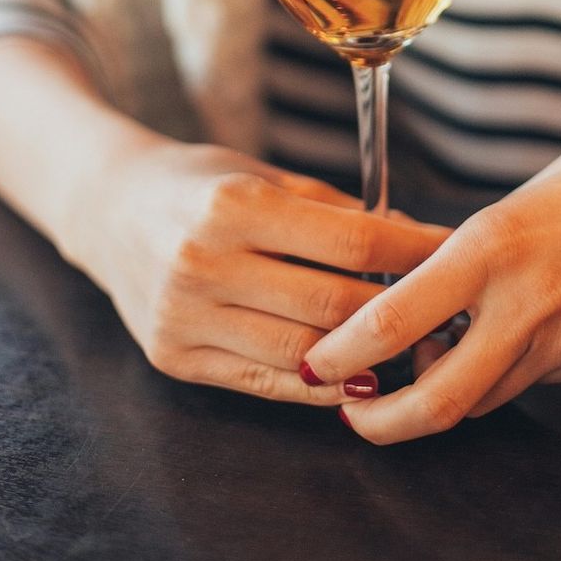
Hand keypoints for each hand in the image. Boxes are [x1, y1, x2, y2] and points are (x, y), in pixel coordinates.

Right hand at [62, 138, 449, 405]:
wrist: (108, 210)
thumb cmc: (199, 184)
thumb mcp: (263, 176)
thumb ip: (335, 211)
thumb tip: (413, 236)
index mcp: (234, 205)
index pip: (353, 239)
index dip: (414, 250)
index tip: (452, 252)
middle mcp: (204, 263)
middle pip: (334, 304)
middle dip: (401, 310)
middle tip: (443, 309)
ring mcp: (184, 317)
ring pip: (304, 353)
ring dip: (366, 356)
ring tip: (408, 346)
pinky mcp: (173, 358)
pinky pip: (263, 383)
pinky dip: (317, 385)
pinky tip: (354, 376)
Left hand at [301, 108, 560, 441]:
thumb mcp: (517, 203)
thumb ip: (469, 259)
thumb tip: (423, 302)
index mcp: (492, 245)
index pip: (392, 321)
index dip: (343, 356)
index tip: (317, 367)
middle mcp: (527, 302)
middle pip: (438, 398)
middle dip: (384, 423)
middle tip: (356, 418)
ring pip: (488, 395)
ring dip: (449, 389)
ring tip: (439, 355)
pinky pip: (539, 380)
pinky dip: (514, 366)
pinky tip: (531, 324)